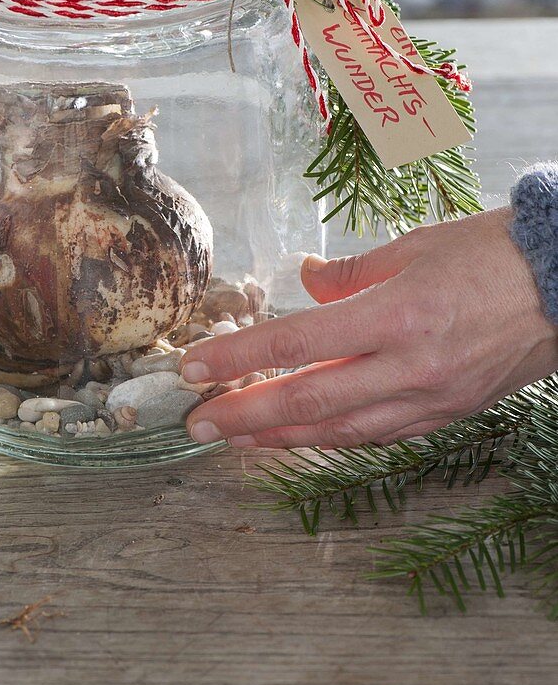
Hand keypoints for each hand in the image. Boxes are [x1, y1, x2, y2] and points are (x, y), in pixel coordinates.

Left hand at [182, 208, 557, 447]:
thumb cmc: (489, 254)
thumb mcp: (413, 246)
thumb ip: (350, 272)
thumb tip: (306, 282)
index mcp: (398, 313)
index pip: (296, 341)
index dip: (238, 357)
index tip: (193, 366)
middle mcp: (410, 365)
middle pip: (310, 399)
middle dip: (246, 414)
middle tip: (196, 423)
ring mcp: (430, 397)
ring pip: (341, 430)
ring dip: (281, 436)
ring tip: (235, 438)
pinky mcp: (447, 414)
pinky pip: (377, 435)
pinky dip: (332, 438)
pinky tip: (301, 436)